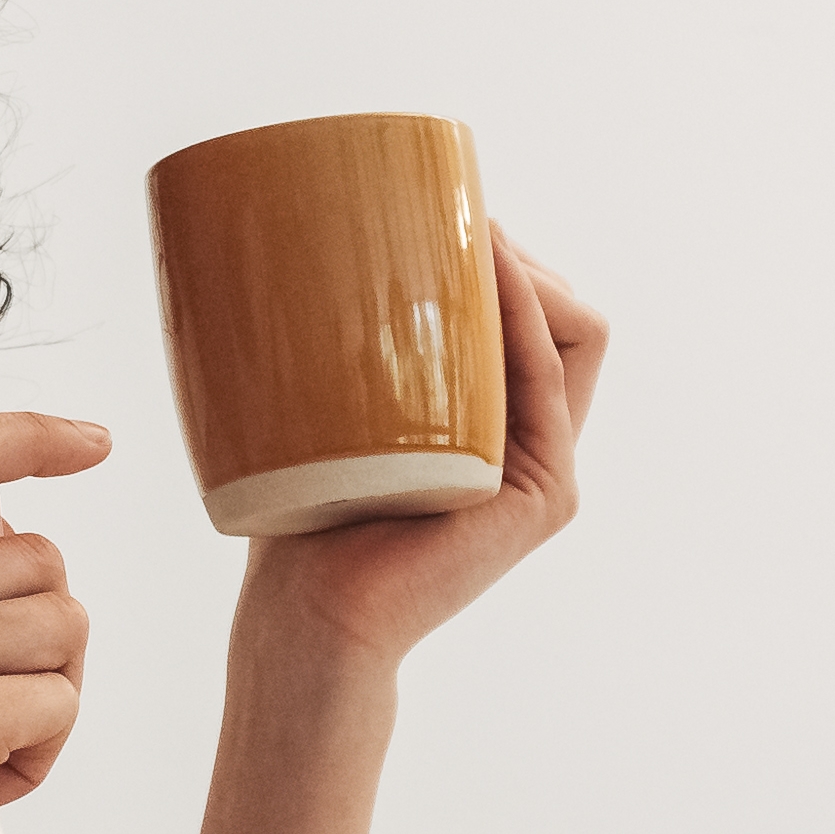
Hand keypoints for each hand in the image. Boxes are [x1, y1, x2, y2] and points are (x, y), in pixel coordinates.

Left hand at [188, 235, 604, 833]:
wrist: (308, 620)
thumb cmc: (298, 521)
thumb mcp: (322, 409)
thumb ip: (333, 348)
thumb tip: (261, 247)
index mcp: (493, 423)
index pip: (528, 313)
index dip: (501, 254)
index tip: (438, 212)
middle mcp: (533, 443)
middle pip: (559, 311)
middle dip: (515, 248)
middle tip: (448, 213)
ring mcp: (546, 469)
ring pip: (573, 331)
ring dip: (527, 265)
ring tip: (469, 226)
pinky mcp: (542, 494)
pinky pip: (552, 380)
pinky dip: (528, 315)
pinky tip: (490, 270)